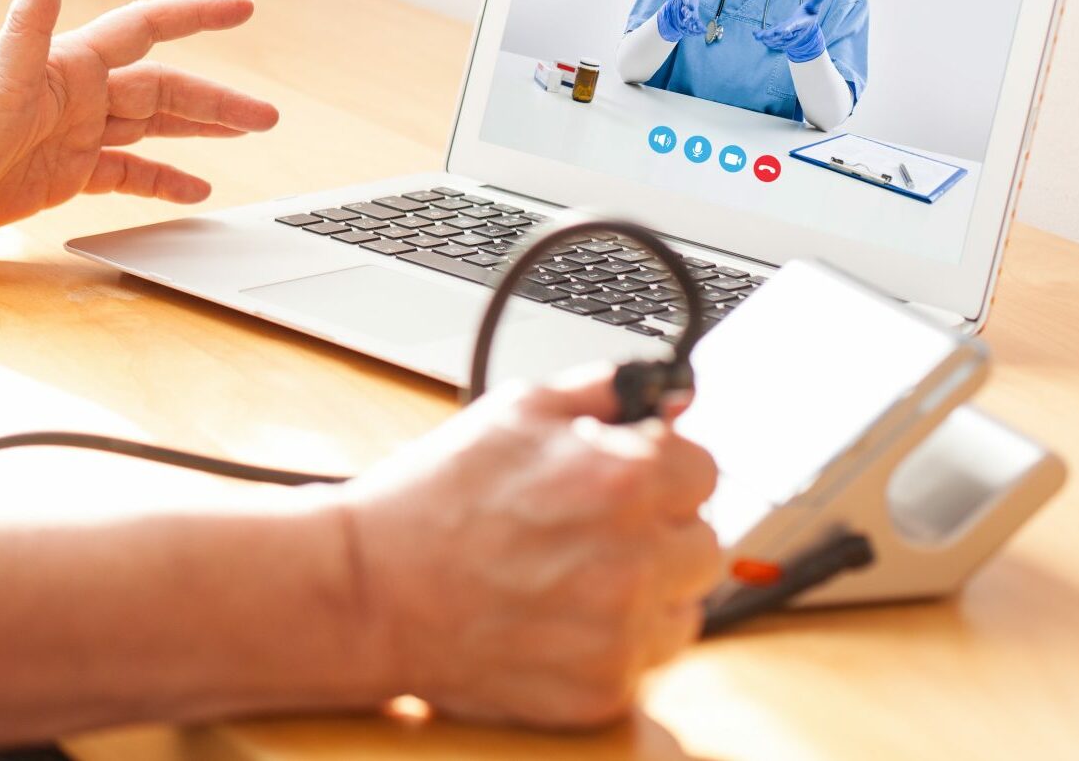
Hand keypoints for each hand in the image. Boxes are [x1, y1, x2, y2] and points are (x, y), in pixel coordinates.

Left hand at [0, 0, 279, 236]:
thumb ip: (27, 22)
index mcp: (73, 65)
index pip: (147, 29)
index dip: (194, 15)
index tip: (243, 8)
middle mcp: (81, 94)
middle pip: (165, 88)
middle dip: (216, 99)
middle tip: (267, 116)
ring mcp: (77, 133)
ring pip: (154, 126)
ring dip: (201, 130)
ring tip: (249, 135)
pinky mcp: (67, 172)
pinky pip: (128, 171)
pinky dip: (162, 178)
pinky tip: (196, 188)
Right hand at [330, 366, 721, 727]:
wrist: (372, 589)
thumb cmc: (432, 501)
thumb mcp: (513, 412)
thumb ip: (602, 393)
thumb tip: (666, 390)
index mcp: (622, 479)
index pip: (706, 471)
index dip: (663, 471)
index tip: (631, 482)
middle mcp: (635, 559)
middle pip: (705, 543)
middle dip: (660, 532)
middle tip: (594, 530)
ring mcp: (622, 632)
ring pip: (686, 608)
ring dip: (648, 591)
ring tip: (573, 577)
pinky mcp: (604, 689)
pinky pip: (645, 660)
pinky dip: (613, 642)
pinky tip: (558, 617)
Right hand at [655, 0, 707, 41]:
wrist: (682, 0)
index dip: (686, 1)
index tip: (690, 5)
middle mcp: (684, 6)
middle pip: (684, 11)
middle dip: (687, 15)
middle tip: (689, 18)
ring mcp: (687, 14)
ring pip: (688, 21)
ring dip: (691, 25)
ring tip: (697, 29)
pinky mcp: (692, 19)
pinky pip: (694, 26)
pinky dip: (698, 29)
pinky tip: (704, 32)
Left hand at [754, 0, 826, 62]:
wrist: (808, 30)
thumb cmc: (809, 15)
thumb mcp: (814, 7)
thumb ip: (816, 0)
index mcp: (800, 24)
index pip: (794, 27)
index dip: (788, 29)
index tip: (781, 31)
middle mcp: (793, 33)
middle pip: (783, 36)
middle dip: (774, 36)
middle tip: (765, 36)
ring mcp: (787, 38)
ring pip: (776, 40)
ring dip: (766, 39)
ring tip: (758, 36)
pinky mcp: (781, 39)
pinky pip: (772, 41)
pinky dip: (764, 39)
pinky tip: (755, 35)